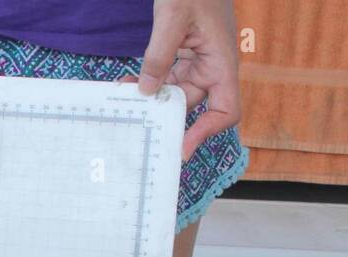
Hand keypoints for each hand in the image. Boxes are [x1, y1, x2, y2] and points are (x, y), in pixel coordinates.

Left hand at [128, 0, 241, 160]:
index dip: (207, 132)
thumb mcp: (172, 17)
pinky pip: (165, 78)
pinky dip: (146, 83)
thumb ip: (159, 55)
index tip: (181, 147)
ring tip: (122, 98)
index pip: (226, 110)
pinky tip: (125, 83)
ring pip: (173, 94)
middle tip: (137, 127)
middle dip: (163, 116)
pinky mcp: (183, 55)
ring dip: (149, 100)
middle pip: (191, 106)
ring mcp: (197, 62)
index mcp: (220, 62)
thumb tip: (147, 91)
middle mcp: (211, 67)